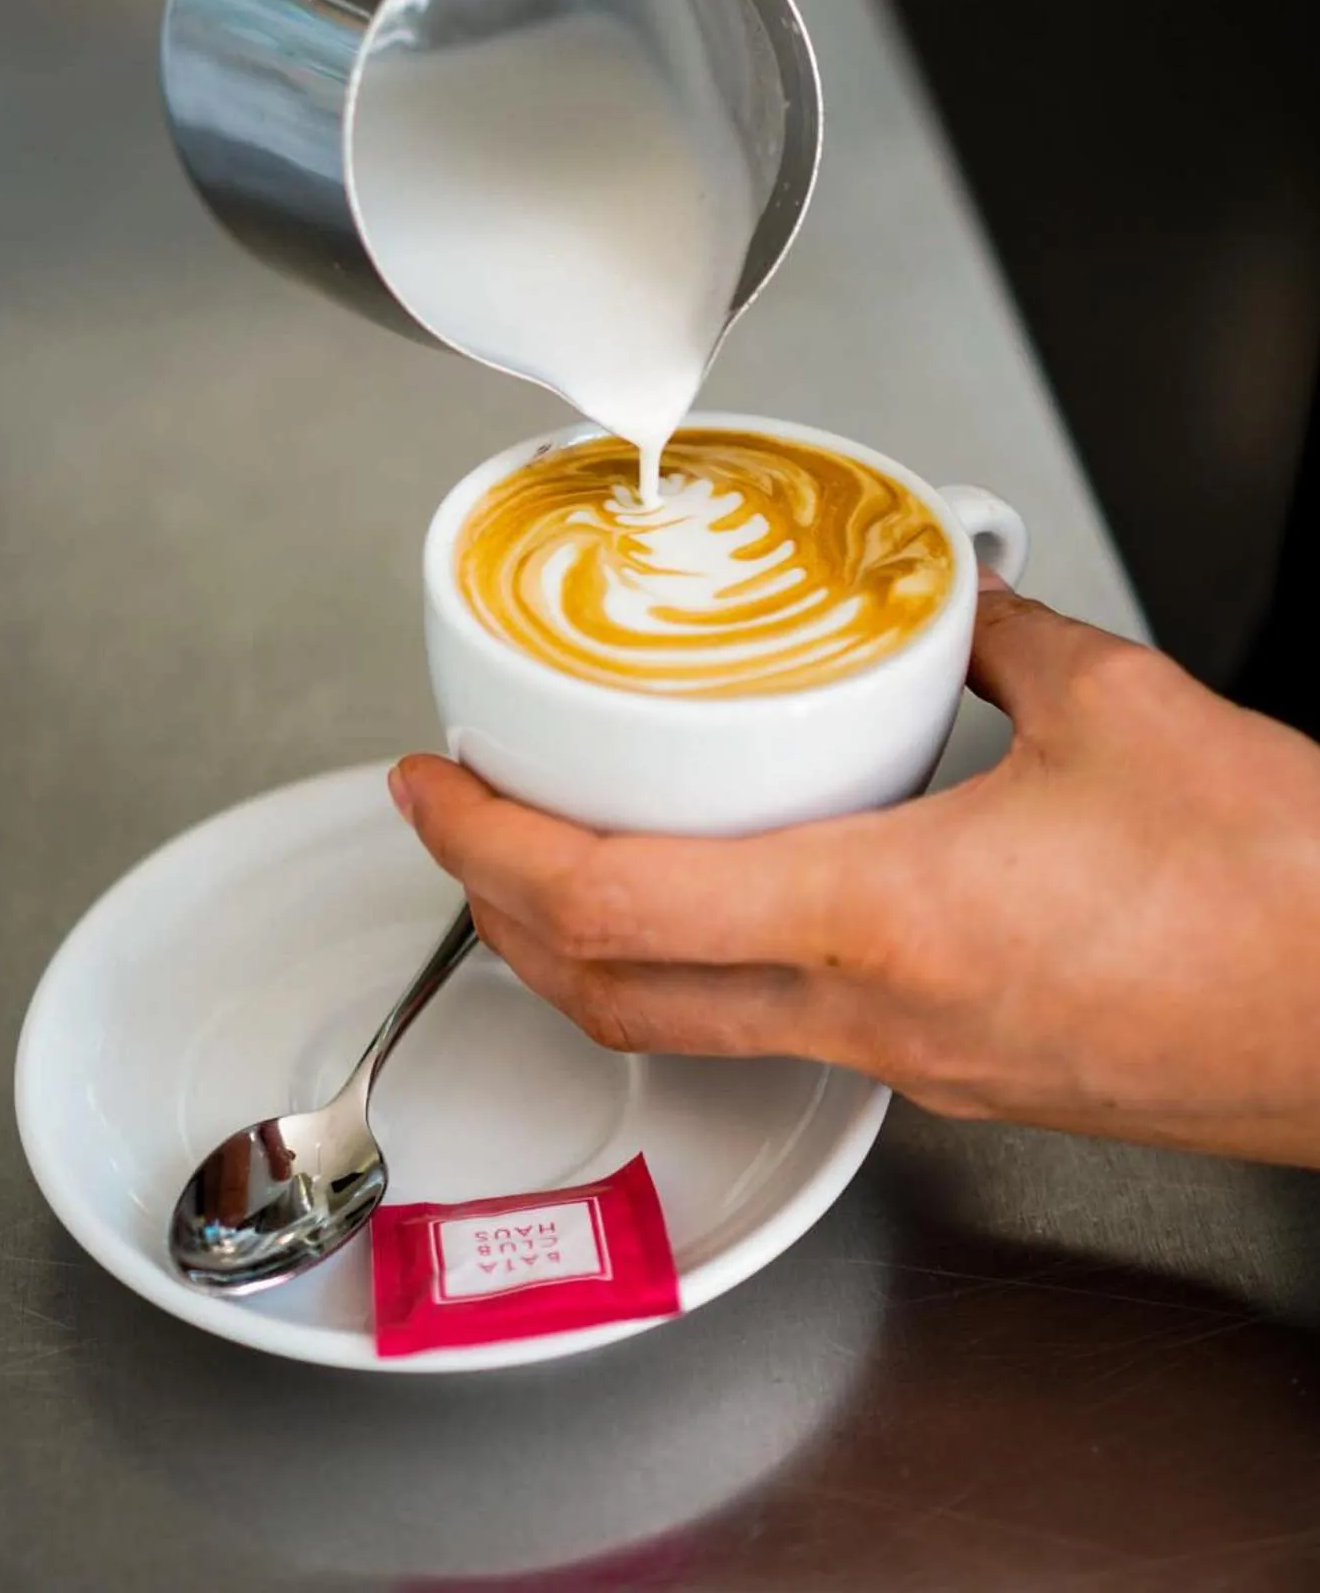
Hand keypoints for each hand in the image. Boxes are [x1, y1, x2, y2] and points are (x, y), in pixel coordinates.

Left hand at [392, 584, 1319, 1168]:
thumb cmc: (1279, 894)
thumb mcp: (1117, 708)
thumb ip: (999, 637)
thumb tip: (949, 591)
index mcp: (883, 915)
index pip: (611, 897)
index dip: (486, 846)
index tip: (434, 787)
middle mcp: (877, 1016)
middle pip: (613, 992)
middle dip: (502, 910)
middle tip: (469, 823)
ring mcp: (916, 1067)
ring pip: (691, 1026)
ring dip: (597, 948)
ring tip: (568, 854)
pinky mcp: (964, 1080)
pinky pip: (789, 1032)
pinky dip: (709, 966)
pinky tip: (735, 896)